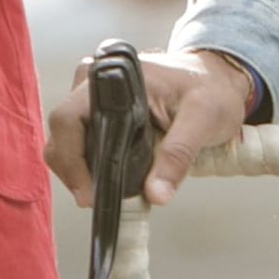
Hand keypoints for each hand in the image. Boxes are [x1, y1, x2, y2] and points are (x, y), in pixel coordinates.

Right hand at [49, 46, 261, 201]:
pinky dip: (92, 166)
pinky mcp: (100, 113)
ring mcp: (94, 98)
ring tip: (108, 193)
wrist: (216, 79)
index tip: (90, 192)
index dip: (71, 159)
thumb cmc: (212, 89)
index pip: (68, 117)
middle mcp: (94, 84)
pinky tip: (110, 180)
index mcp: (113, 78)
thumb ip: (179, 154)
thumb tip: (156, 194)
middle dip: (75, 172)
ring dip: (82, 171)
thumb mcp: (204, 119)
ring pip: (68, 142)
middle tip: (99, 201)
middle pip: (62, 134)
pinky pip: (83, 143)